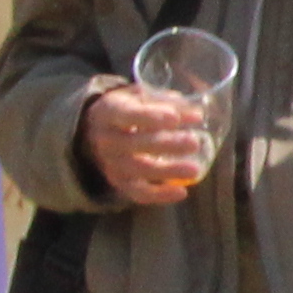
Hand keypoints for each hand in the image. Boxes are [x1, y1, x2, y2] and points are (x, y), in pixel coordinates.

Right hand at [84, 81, 210, 205]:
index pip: (126, 115)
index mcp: (109, 112)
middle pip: (134, 144)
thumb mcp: (140, 97)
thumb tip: (197, 115)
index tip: (174, 118)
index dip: (149, 116)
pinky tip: (181, 192)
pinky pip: (137, 192)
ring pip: (138, 170)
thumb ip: (167, 102)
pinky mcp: (119, 182)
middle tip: (193, 143)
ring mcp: (111, 163)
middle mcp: (106, 139)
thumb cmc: (128, 109)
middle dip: (166, 144)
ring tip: (194, 169)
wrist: (95, 132)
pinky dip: (159, 195)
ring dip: (167, 171)